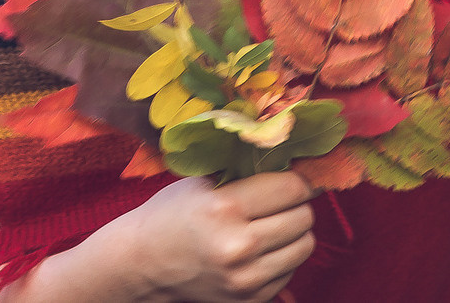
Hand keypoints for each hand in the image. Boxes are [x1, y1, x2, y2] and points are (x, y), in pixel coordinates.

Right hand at [60, 173, 317, 302]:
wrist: (144, 264)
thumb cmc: (173, 213)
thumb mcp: (203, 181)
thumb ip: (246, 172)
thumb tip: (295, 159)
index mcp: (224, 208)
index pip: (292, 188)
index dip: (296, 180)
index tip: (289, 179)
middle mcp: (238, 246)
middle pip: (304, 218)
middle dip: (296, 205)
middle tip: (280, 202)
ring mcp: (244, 279)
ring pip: (305, 246)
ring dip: (294, 233)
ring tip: (273, 225)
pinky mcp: (248, 300)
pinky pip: (290, 271)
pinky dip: (282, 258)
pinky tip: (260, 250)